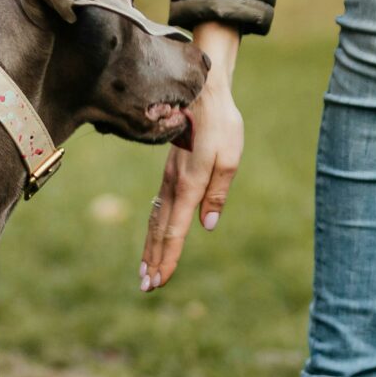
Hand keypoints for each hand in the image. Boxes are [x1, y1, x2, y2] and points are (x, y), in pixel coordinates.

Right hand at [140, 21, 241, 292]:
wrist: (201, 90)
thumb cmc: (221, 122)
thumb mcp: (230, 157)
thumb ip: (218, 192)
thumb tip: (207, 224)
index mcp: (189, 184)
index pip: (175, 230)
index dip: (167, 258)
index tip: (158, 281)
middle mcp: (174, 185)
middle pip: (160, 230)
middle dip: (154, 259)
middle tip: (146, 286)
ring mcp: (170, 178)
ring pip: (156, 219)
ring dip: (151, 247)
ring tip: (145, 269)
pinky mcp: (172, 172)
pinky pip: (160, 206)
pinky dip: (155, 227)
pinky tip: (155, 235)